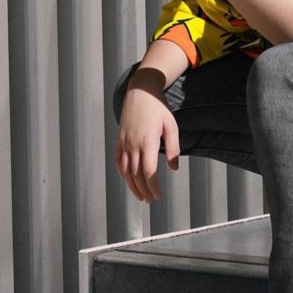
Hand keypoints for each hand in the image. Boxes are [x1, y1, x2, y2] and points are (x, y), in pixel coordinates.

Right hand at [115, 79, 179, 202]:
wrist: (140, 92)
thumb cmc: (159, 108)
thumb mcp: (171, 126)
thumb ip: (173, 148)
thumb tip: (174, 168)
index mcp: (147, 142)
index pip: (148, 172)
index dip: (153, 187)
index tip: (158, 196)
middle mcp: (133, 144)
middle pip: (136, 174)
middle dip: (144, 190)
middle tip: (152, 201)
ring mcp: (124, 142)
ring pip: (125, 170)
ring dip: (132, 186)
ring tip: (141, 196)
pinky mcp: (119, 139)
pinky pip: (118, 160)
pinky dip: (122, 173)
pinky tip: (128, 180)